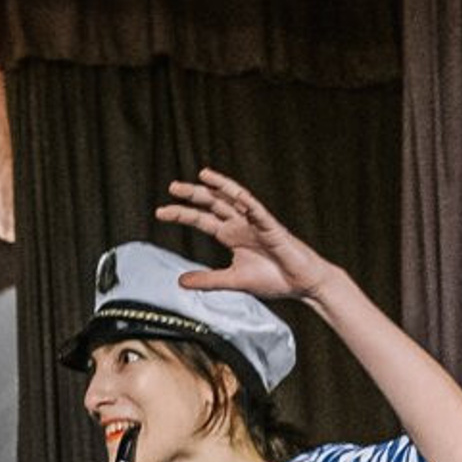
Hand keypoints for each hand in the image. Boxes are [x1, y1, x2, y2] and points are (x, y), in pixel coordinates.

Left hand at [156, 169, 339, 303]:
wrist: (301, 284)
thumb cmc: (272, 279)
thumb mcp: (232, 280)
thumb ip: (207, 279)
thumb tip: (180, 281)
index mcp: (231, 235)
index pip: (202, 219)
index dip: (182, 214)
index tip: (160, 212)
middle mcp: (241, 224)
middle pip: (213, 204)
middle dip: (193, 195)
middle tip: (172, 187)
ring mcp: (257, 223)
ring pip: (235, 199)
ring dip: (219, 187)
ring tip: (201, 176)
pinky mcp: (273, 227)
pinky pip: (259, 211)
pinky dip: (247, 201)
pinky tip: (235, 193)